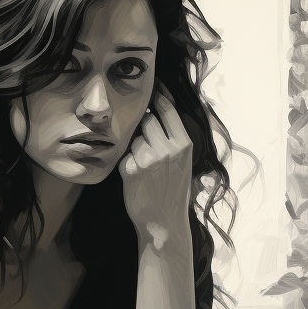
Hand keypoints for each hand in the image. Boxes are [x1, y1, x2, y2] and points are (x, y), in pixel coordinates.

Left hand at [119, 88, 192, 247]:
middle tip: (149, 145)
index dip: (158, 95)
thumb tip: (159, 106)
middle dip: (144, 127)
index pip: (166, 108)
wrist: (163, 222)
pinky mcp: (129, 168)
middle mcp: (167, 148)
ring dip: (135, 146)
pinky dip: (127, 162)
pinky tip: (136, 177)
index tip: (153, 86)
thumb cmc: (173, 190)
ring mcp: (147, 158)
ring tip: (146, 167)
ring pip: (134, 136)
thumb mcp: (184, 161)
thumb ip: (174, 136)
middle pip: (147, 119)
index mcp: (183, 144)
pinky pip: (124, 153)